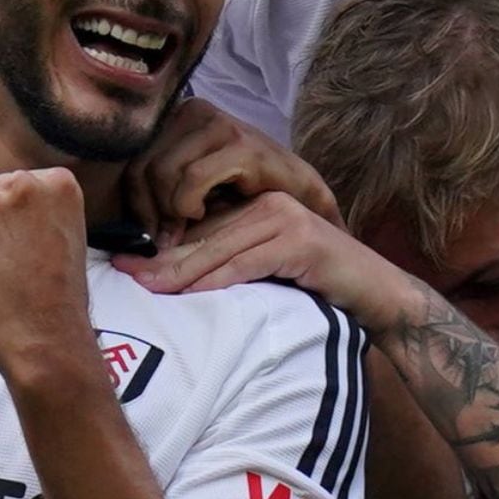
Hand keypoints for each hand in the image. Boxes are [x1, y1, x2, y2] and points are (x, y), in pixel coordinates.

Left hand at [0, 168, 95, 380]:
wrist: (46, 336)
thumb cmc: (60, 298)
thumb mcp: (66, 236)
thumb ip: (39, 211)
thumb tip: (7, 210)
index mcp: (58, 183)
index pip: (18, 185)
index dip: (17, 218)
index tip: (29, 243)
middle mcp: (22, 184)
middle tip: (11, 263)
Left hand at [114, 191, 399, 325]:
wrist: (376, 292)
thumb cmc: (317, 286)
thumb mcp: (266, 268)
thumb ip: (230, 260)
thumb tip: (170, 276)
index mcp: (255, 205)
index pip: (197, 225)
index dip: (159, 245)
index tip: (123, 259)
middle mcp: (267, 203)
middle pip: (203, 234)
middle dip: (160, 256)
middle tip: (122, 271)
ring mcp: (285, 218)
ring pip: (220, 248)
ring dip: (180, 271)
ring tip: (145, 286)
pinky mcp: (300, 241)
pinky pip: (247, 263)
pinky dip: (216, 281)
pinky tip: (190, 294)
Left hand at [123, 98, 341, 246]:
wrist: (304, 206)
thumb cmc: (243, 201)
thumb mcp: (191, 190)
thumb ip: (157, 190)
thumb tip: (112, 212)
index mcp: (181, 115)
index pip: (133, 157)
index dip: (134, 201)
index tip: (146, 232)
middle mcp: (199, 110)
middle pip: (143, 164)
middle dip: (149, 210)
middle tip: (164, 238)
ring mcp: (224, 126)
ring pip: (164, 171)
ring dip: (169, 211)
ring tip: (186, 227)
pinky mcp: (245, 148)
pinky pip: (192, 178)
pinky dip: (187, 204)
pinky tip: (200, 214)